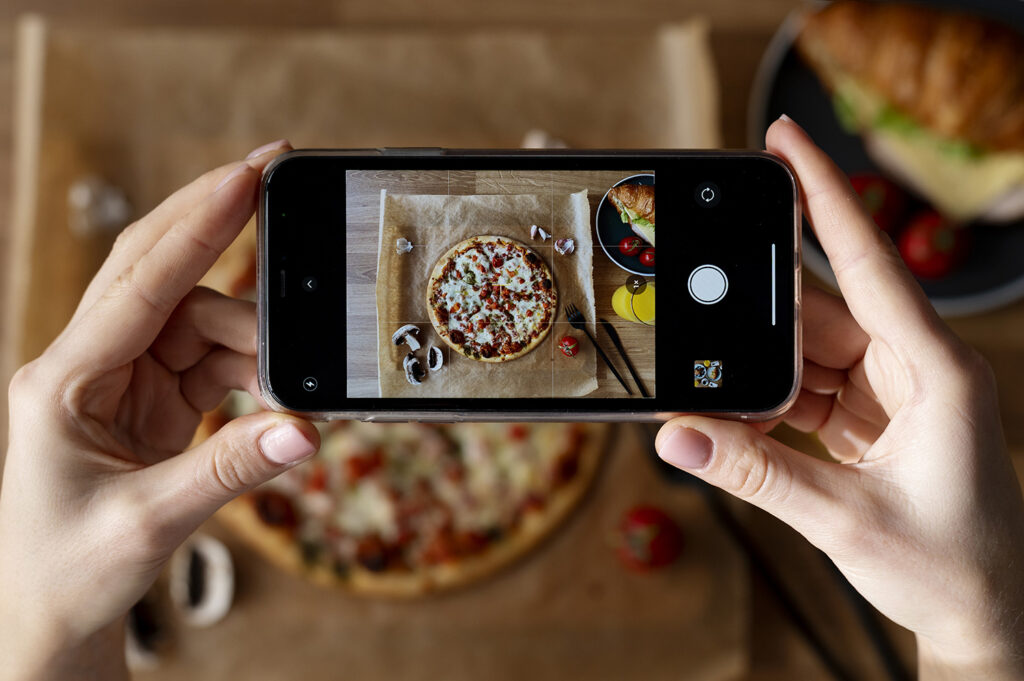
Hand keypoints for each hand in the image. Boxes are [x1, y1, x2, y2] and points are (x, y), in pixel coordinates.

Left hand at [0, 140, 320, 679]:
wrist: (50, 615)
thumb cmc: (68, 571)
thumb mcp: (149, 523)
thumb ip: (231, 470)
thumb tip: (305, 430)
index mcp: (62, 380)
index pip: (139, 282)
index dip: (199, 226)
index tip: (249, 176)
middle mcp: (88, 363)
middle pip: (157, 266)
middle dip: (215, 219)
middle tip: (275, 171)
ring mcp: (121, 378)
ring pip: (199, 317)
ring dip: (254, 338)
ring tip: (292, 377)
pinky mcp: (151, 398)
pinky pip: (212, 357)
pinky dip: (253, 367)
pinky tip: (278, 385)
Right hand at [656, 116, 1023, 679]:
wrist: (983, 613)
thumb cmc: (950, 566)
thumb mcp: (844, 520)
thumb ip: (754, 474)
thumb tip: (677, 436)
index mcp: (935, 369)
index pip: (869, 262)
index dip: (825, 195)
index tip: (786, 139)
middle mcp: (914, 365)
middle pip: (818, 310)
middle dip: (756, 312)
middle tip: (699, 302)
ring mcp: (891, 389)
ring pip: (805, 349)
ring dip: (759, 370)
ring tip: (717, 391)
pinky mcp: (869, 415)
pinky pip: (805, 387)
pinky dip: (768, 401)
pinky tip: (741, 419)